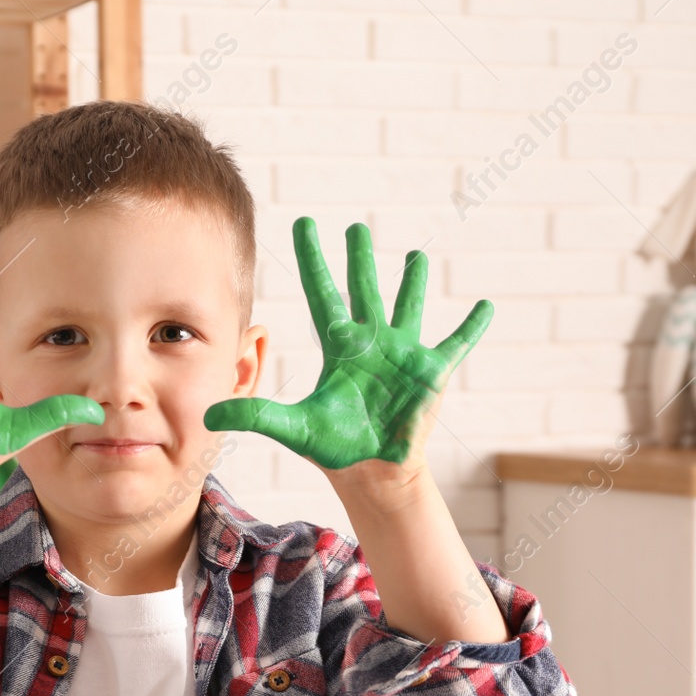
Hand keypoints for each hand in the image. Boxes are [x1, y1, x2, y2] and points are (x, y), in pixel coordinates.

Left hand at [205, 218, 491, 471]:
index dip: (314, 259)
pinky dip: (471, 327)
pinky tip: (485, 306)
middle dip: (359, 259)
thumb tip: (210, 413)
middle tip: (354, 228)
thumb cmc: (334, 448)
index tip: (305, 222)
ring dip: (413, 283)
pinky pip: (455, 344)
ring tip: (417, 257)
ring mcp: (403, 355)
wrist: (371, 472)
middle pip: (364, 291)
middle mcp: (371, 343)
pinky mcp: (431, 374)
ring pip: (408, 308)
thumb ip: (256, 415)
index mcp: (339, 347)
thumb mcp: (294, 427)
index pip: (322, 292)